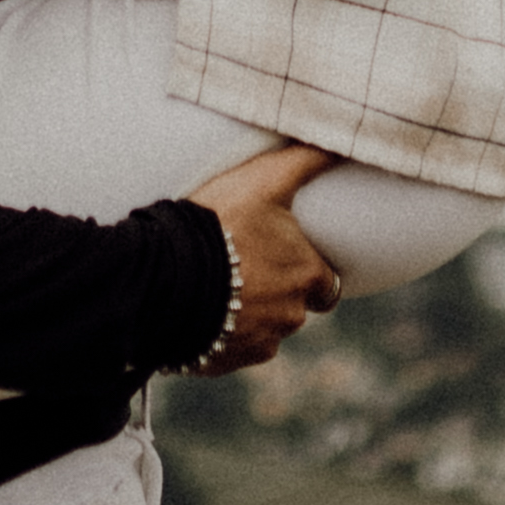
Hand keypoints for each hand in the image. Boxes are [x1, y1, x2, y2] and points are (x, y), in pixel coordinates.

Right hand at [184, 143, 340, 374]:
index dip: (309, 272)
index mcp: (306, 276)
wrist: (164, 274)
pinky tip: (199, 311)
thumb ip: (306, 162)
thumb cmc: (219, 222)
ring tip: (217, 288)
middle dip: (276, 294)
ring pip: (262, 331)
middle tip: (246, 268)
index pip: (327, 284)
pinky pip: (229, 349)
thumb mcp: (264, 181)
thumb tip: (340, 143)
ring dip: (248, 315)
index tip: (288, 260)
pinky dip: (220, 335)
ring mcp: (257, 343)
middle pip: (292, 308)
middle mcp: (290, 316)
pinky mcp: (223, 361)